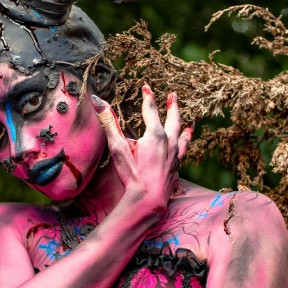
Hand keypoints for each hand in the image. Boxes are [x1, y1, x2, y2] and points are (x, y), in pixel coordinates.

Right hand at [91, 86, 192, 219]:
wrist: (148, 200)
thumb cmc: (132, 173)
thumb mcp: (117, 147)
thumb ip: (108, 123)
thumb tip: (98, 101)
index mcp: (155, 134)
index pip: (151, 110)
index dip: (148, 97)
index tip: (146, 86)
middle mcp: (169, 143)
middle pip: (174, 120)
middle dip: (173, 106)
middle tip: (173, 96)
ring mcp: (175, 157)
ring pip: (183, 137)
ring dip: (185, 128)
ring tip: (190, 123)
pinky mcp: (176, 169)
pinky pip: (183, 153)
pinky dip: (184, 147)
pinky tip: (182, 150)